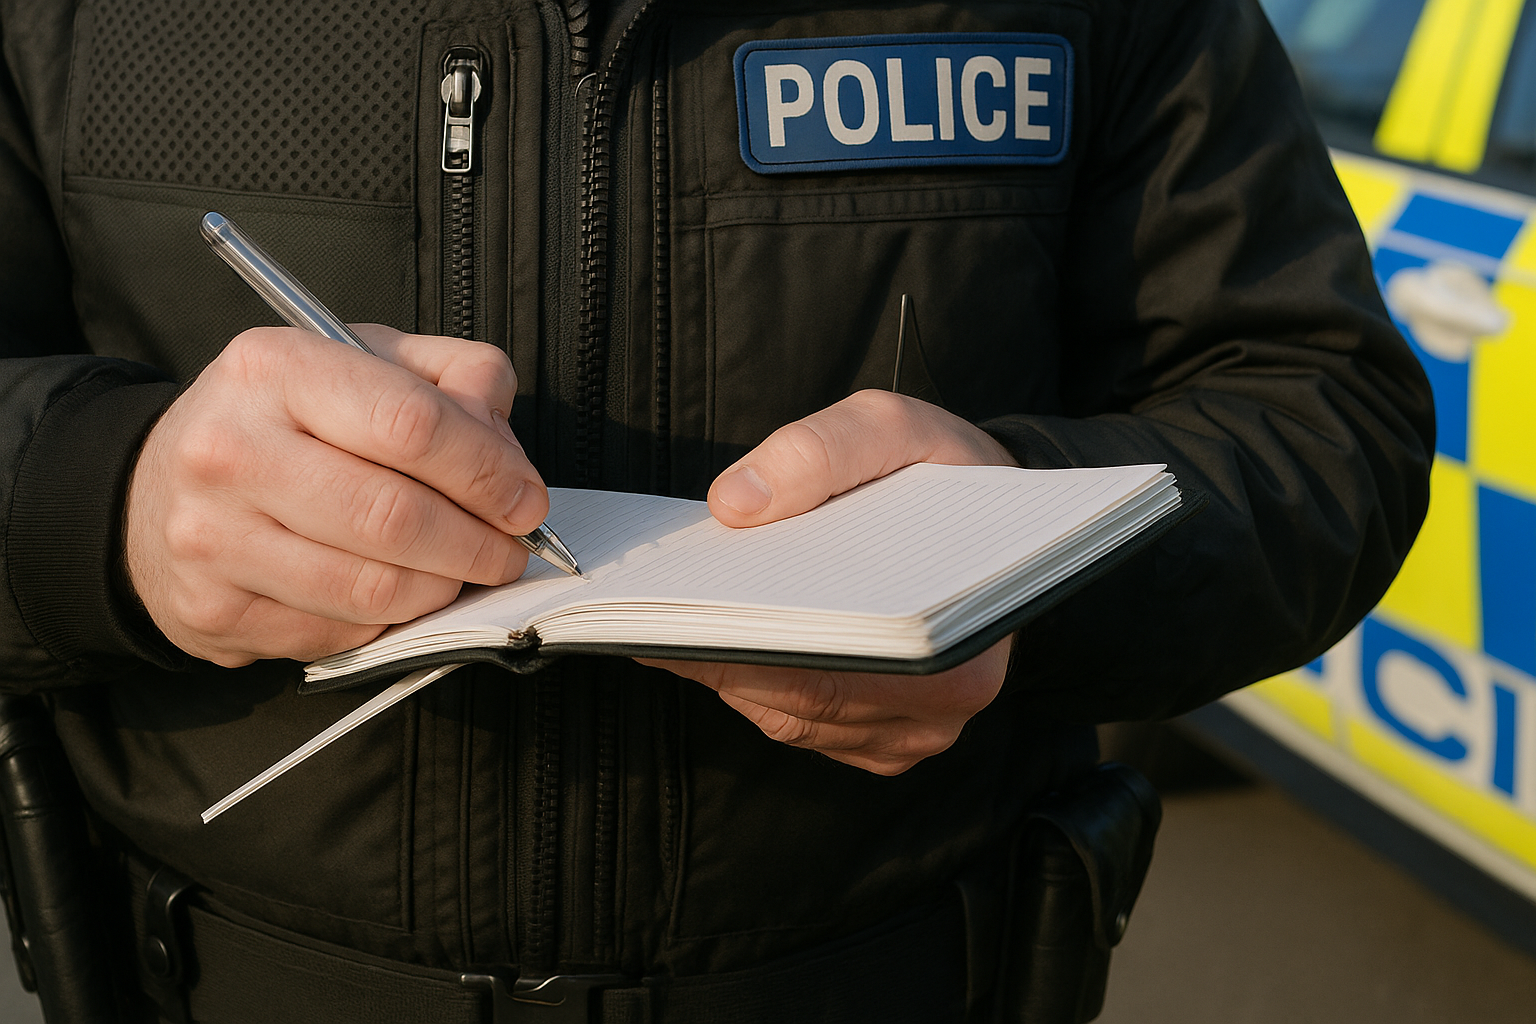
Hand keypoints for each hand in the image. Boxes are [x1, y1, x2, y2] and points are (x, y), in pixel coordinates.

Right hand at [124, 324, 547, 666]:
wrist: (155, 487)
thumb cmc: (284, 420)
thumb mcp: (365, 361)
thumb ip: (452, 378)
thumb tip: (505, 449)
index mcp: (275, 368)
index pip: (411, 424)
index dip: (489, 471)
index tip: (525, 499)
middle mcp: (231, 450)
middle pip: (395, 516)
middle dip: (478, 543)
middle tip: (508, 549)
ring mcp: (214, 537)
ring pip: (373, 587)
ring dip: (443, 589)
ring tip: (461, 571)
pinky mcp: (214, 611)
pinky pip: (340, 633)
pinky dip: (390, 621)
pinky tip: (396, 592)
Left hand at [640, 390, 1020, 774]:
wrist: (995, 520)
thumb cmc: (948, 472)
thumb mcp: (894, 428)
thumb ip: (819, 451)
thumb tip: (732, 505)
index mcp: (957, 638)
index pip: (829, 661)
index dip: (739, 641)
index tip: (671, 608)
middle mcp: (941, 706)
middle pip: (799, 698)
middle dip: (717, 652)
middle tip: (648, 608)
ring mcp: (911, 733)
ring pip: (789, 715)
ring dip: (726, 667)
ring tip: (671, 613)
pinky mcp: (882, 741)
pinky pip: (798, 722)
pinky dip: (749, 679)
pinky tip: (716, 634)